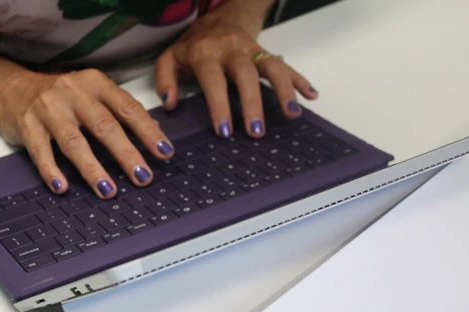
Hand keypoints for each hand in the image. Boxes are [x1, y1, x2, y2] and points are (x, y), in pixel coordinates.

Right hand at [0, 69, 174, 197]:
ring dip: (92, 169)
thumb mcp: (91, 94)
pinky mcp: (26, 125)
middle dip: (126, 153)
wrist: (9, 89)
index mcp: (94, 83)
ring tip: (108, 191)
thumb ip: (118, 111)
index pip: (127, 108)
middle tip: (142, 176)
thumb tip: (153, 133)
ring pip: (74, 142)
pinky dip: (51, 170)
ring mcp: (48, 109)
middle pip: (103, 126)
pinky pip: (40, 151)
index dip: (148, 132)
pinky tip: (62, 187)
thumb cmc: (59, 97)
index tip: (165, 153)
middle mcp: (72, 93)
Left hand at [155, 5, 317, 138]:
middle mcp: (232, 49)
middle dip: (252, 103)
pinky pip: (286, 65)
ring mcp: (252, 49)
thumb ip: (165, 80)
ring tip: (292, 114)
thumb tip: (169, 105)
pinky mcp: (266, 52)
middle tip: (256, 131)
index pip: (213, 80)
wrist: (220, 16)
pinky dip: (299, 79)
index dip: (219, 105)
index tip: (225, 131)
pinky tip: (311, 96)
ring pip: (271, 66)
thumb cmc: (194, 45)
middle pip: (246, 74)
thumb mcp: (170, 58)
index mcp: (206, 53)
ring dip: (284, 89)